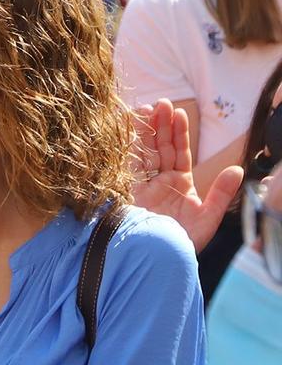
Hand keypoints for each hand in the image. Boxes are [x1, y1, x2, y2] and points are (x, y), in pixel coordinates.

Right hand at [131, 99, 242, 249]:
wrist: (156, 261)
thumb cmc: (182, 244)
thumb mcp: (208, 218)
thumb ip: (221, 194)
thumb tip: (238, 170)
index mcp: (179, 185)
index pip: (179, 153)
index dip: (178, 133)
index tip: (178, 113)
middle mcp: (159, 181)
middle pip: (160, 147)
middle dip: (160, 125)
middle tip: (160, 103)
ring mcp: (141, 185)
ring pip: (143, 152)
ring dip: (144, 131)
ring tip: (145, 109)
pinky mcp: (125, 190)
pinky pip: (126, 164)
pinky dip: (126, 147)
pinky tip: (126, 130)